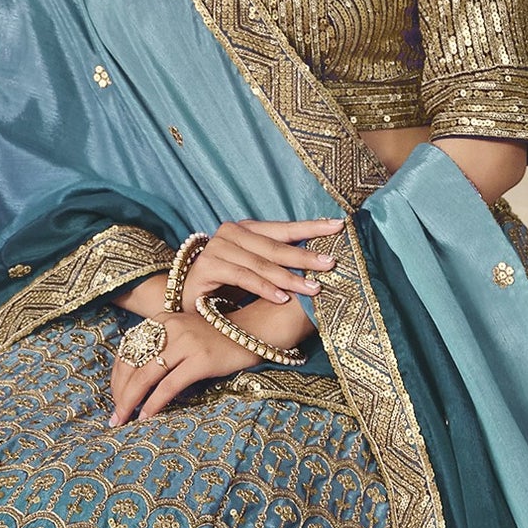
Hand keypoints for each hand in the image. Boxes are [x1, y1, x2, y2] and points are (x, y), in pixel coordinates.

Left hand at [107, 292, 315, 424]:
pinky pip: (168, 386)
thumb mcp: (188, 335)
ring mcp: (185, 343)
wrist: (258, 329)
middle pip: (132, 364)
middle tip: (115, 414)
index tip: (116, 396)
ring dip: (130, 401)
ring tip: (123, 420)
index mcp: (163, 319)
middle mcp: (170, 327)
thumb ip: (167, 349)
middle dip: (119, 392)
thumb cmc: (222, 338)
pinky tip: (146, 417)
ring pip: (145, 376)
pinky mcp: (200, 360)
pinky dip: (153, 403)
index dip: (118, 376)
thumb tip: (143, 379)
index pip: (128, 349)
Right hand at [172, 217, 345, 309]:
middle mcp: (231, 232)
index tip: (338, 226)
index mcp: (245, 229)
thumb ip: (278, 262)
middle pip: (275, 245)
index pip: (283, 228)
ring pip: (262, 263)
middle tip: (330, 263)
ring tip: (313, 288)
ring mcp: (218, 247)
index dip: (311, 227)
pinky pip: (244, 277)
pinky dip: (265, 288)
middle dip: (305, 255)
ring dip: (290, 277)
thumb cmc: (227, 287)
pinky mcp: (209, 266)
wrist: (188, 301)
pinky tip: (283, 297)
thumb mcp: (256, 270)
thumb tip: (318, 264)